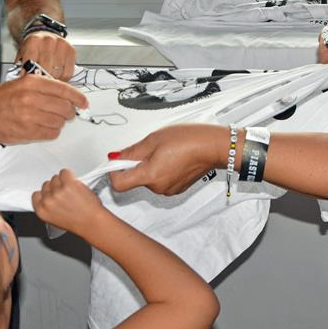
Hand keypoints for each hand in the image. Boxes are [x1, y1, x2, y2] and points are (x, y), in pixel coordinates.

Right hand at [0, 73, 87, 144]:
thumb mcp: (20, 83)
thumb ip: (42, 88)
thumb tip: (66, 96)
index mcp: (31, 83)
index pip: (64, 90)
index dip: (77, 97)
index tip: (83, 102)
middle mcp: (31, 98)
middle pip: (64, 107)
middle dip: (69, 112)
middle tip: (66, 113)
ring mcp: (28, 116)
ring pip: (59, 122)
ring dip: (59, 123)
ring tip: (49, 120)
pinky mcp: (25, 132)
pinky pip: (50, 134)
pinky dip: (51, 132)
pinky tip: (43, 128)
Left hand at [17, 31, 75, 79]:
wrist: (43, 33)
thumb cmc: (32, 46)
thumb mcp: (22, 54)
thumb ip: (21, 67)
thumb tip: (23, 79)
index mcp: (33, 41)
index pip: (32, 64)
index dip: (31, 76)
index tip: (30, 82)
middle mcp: (48, 41)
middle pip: (46, 70)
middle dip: (42, 79)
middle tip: (40, 82)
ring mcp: (61, 45)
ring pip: (58, 73)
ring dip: (53, 79)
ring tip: (48, 78)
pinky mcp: (70, 50)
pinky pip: (68, 72)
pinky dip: (63, 78)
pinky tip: (57, 75)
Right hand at [31, 169, 107, 234]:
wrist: (92, 222)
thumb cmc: (78, 223)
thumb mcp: (55, 220)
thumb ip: (48, 208)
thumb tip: (48, 198)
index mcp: (42, 211)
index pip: (36, 195)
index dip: (45, 194)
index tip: (51, 194)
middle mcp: (47, 201)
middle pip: (46, 185)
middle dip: (55, 188)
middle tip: (65, 194)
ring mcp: (57, 191)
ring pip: (55, 178)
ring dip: (63, 182)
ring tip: (71, 191)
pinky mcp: (68, 183)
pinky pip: (64, 172)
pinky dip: (69, 176)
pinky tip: (74, 183)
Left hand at [108, 124, 224, 195]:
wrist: (213, 147)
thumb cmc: (189, 140)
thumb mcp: (154, 139)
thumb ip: (132, 151)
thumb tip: (116, 157)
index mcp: (150, 175)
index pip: (119, 184)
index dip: (113, 172)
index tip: (116, 161)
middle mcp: (158, 187)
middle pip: (134, 180)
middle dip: (135, 164)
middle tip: (148, 148)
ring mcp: (168, 190)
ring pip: (148, 179)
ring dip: (149, 166)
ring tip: (164, 151)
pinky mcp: (176, 189)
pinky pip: (159, 181)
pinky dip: (160, 170)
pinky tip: (171, 158)